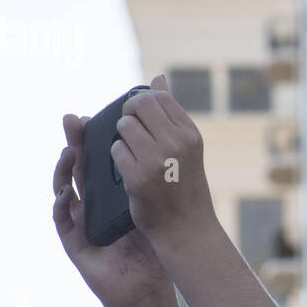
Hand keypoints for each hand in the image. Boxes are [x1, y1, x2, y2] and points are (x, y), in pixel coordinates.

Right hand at [53, 109, 171, 306]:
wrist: (146, 286)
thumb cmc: (152, 245)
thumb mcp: (158, 204)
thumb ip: (160, 175)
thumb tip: (173, 144)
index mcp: (110, 191)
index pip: (98, 157)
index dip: (93, 136)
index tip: (96, 114)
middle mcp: (91, 202)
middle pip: (78, 165)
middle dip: (73, 141)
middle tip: (73, 118)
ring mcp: (79, 220)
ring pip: (64, 187)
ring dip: (63, 168)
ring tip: (69, 151)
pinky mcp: (73, 241)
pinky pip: (61, 219)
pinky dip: (61, 204)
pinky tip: (66, 192)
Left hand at [111, 73, 215, 250]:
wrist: (187, 228)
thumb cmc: (184, 184)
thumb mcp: (186, 146)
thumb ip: (169, 113)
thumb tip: (158, 78)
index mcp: (190, 133)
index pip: (157, 97)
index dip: (142, 104)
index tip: (140, 119)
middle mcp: (176, 143)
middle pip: (138, 105)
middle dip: (128, 115)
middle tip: (131, 133)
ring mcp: (157, 160)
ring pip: (124, 127)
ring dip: (122, 138)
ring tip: (134, 153)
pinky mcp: (138, 177)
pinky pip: (116, 150)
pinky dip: (119, 157)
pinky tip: (130, 170)